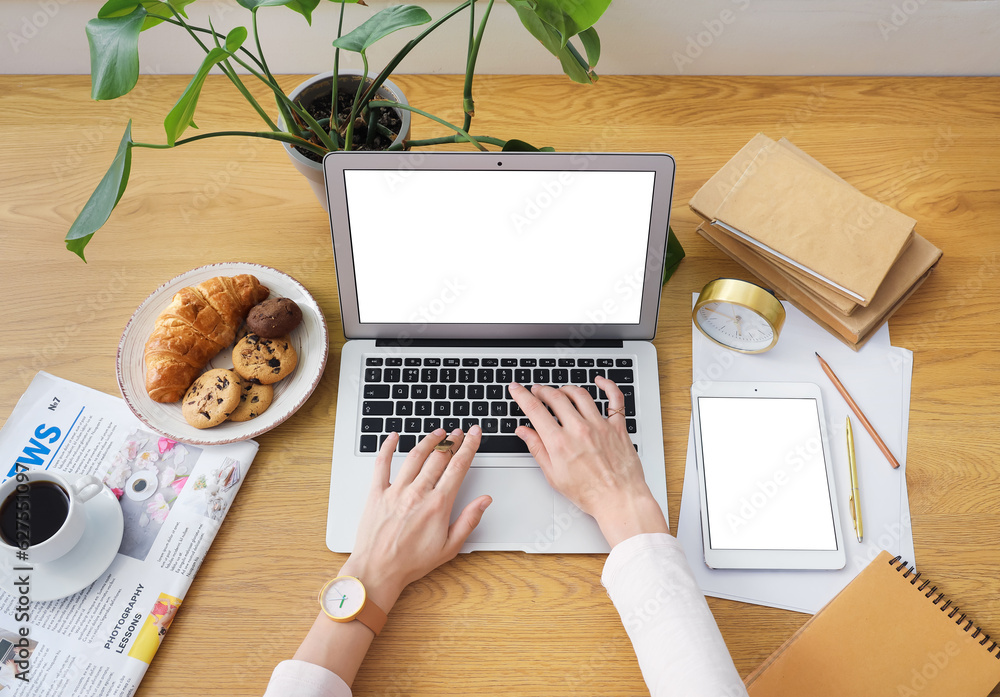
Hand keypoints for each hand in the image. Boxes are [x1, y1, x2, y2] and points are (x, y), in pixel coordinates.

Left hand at [339, 427, 491, 610]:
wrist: (378, 570)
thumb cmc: (412, 562)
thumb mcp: (450, 548)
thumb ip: (469, 521)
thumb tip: (484, 501)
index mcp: (438, 505)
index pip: (458, 467)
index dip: (469, 446)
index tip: (474, 435)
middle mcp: (418, 493)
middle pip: (439, 457)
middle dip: (453, 441)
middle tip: (459, 432)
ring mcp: (396, 490)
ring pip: (415, 456)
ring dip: (429, 440)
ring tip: (439, 432)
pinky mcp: (377, 492)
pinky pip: (382, 463)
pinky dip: (388, 446)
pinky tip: (394, 436)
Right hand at [510, 378, 667, 546]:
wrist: (619, 500)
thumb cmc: (589, 493)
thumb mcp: (554, 475)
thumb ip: (537, 449)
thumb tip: (524, 432)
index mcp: (559, 442)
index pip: (535, 410)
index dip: (522, 395)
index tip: (516, 388)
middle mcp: (579, 429)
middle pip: (556, 397)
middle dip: (542, 390)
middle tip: (537, 390)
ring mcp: (600, 426)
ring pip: (580, 394)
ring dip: (566, 389)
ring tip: (560, 391)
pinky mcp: (618, 427)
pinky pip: (614, 399)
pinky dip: (607, 386)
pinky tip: (600, 381)